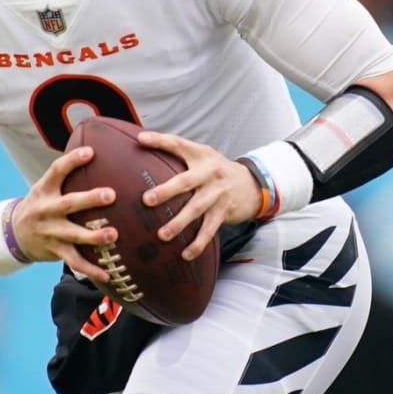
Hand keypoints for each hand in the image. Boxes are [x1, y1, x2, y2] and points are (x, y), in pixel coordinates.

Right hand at [13, 145, 117, 283]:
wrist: (13, 233)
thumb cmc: (40, 205)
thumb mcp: (45, 188)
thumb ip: (66, 176)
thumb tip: (97, 152)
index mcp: (44, 190)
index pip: (56, 170)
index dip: (72, 160)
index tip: (90, 152)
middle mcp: (45, 210)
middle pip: (69, 203)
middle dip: (90, 199)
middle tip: (111, 194)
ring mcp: (49, 232)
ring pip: (73, 234)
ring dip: (93, 236)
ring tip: (113, 235)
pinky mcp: (54, 250)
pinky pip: (74, 261)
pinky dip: (91, 269)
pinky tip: (108, 273)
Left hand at [135, 131, 263, 260]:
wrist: (253, 184)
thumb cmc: (215, 169)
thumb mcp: (201, 155)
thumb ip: (176, 151)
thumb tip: (139, 141)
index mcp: (200, 155)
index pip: (178, 144)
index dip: (160, 140)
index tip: (141, 139)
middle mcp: (210, 173)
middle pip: (185, 181)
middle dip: (166, 191)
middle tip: (147, 200)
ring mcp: (218, 193)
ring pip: (196, 209)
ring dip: (179, 223)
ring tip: (162, 235)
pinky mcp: (224, 211)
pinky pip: (210, 229)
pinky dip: (198, 243)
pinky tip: (186, 254)